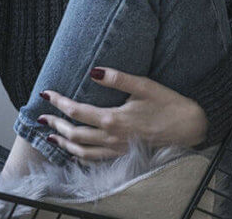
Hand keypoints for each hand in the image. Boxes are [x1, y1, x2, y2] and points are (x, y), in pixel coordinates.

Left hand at [39, 67, 208, 161]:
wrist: (190, 128)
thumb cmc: (168, 104)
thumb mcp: (144, 85)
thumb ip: (117, 78)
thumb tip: (93, 71)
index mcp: (113, 119)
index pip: (77, 111)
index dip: (58, 102)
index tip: (46, 94)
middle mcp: (112, 137)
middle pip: (74, 133)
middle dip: (55, 124)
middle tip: (41, 117)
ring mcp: (117, 149)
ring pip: (82, 151)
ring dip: (63, 143)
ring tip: (50, 136)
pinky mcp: (124, 155)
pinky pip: (96, 160)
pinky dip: (80, 156)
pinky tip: (75, 152)